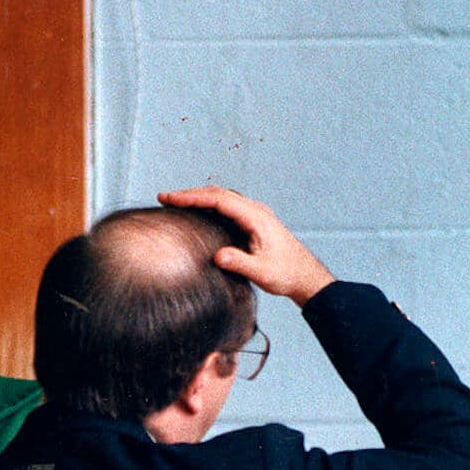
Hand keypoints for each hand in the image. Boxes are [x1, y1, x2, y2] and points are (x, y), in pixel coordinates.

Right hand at [157, 186, 333, 305]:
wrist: (305, 276)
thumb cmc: (285, 274)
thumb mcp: (262, 272)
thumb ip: (240, 263)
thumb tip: (218, 256)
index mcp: (255, 217)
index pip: (218, 199)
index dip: (192, 197)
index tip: (170, 199)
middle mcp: (255, 210)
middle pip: (218, 193)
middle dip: (190, 194)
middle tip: (164, 198)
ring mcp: (255, 214)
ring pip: (222, 198)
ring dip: (199, 198)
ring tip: (175, 203)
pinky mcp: (253, 221)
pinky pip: (227, 207)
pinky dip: (209, 205)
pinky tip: (197, 213)